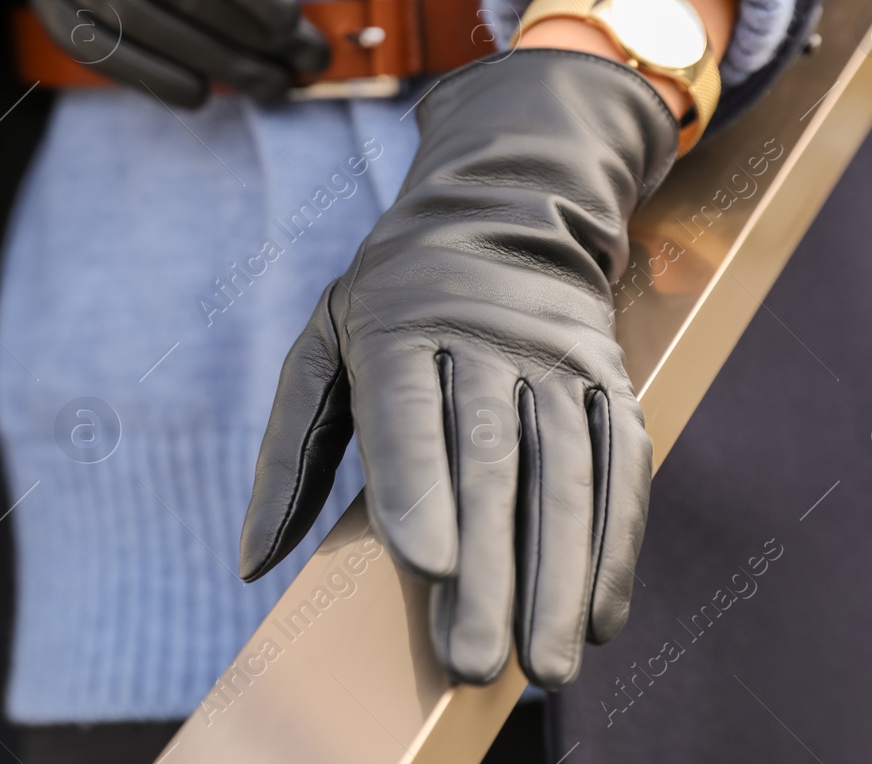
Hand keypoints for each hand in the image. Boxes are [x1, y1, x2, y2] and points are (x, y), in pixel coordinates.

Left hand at [239, 48, 678, 688]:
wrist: (507, 207)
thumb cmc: (394, 300)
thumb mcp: (324, 345)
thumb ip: (289, 451)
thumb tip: (250, 564)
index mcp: (401, 325)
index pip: (408, 409)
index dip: (420, 486)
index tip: (430, 567)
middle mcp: (487, 338)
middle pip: (489, 460)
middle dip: (490, 567)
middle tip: (476, 660)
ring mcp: (558, 357)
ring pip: (565, 472)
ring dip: (560, 575)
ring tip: (546, 665)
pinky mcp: (608, 379)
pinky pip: (622, 464)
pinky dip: (616, 545)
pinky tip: (599, 617)